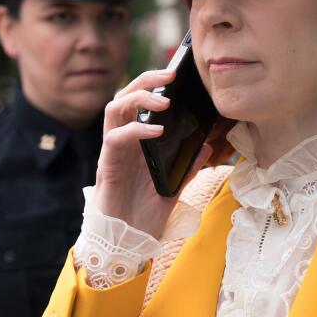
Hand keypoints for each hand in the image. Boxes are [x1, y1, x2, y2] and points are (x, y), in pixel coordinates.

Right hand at [95, 70, 211, 237]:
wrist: (127, 242)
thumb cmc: (145, 214)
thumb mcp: (174, 186)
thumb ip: (188, 165)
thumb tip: (208, 145)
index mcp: (136, 142)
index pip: (139, 103)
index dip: (152, 84)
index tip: (175, 74)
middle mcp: (122, 142)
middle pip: (124, 96)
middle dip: (145, 81)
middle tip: (169, 75)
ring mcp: (113, 152)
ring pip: (114, 109)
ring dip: (138, 98)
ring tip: (164, 100)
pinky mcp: (108, 166)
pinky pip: (116, 138)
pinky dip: (136, 130)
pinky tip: (156, 131)